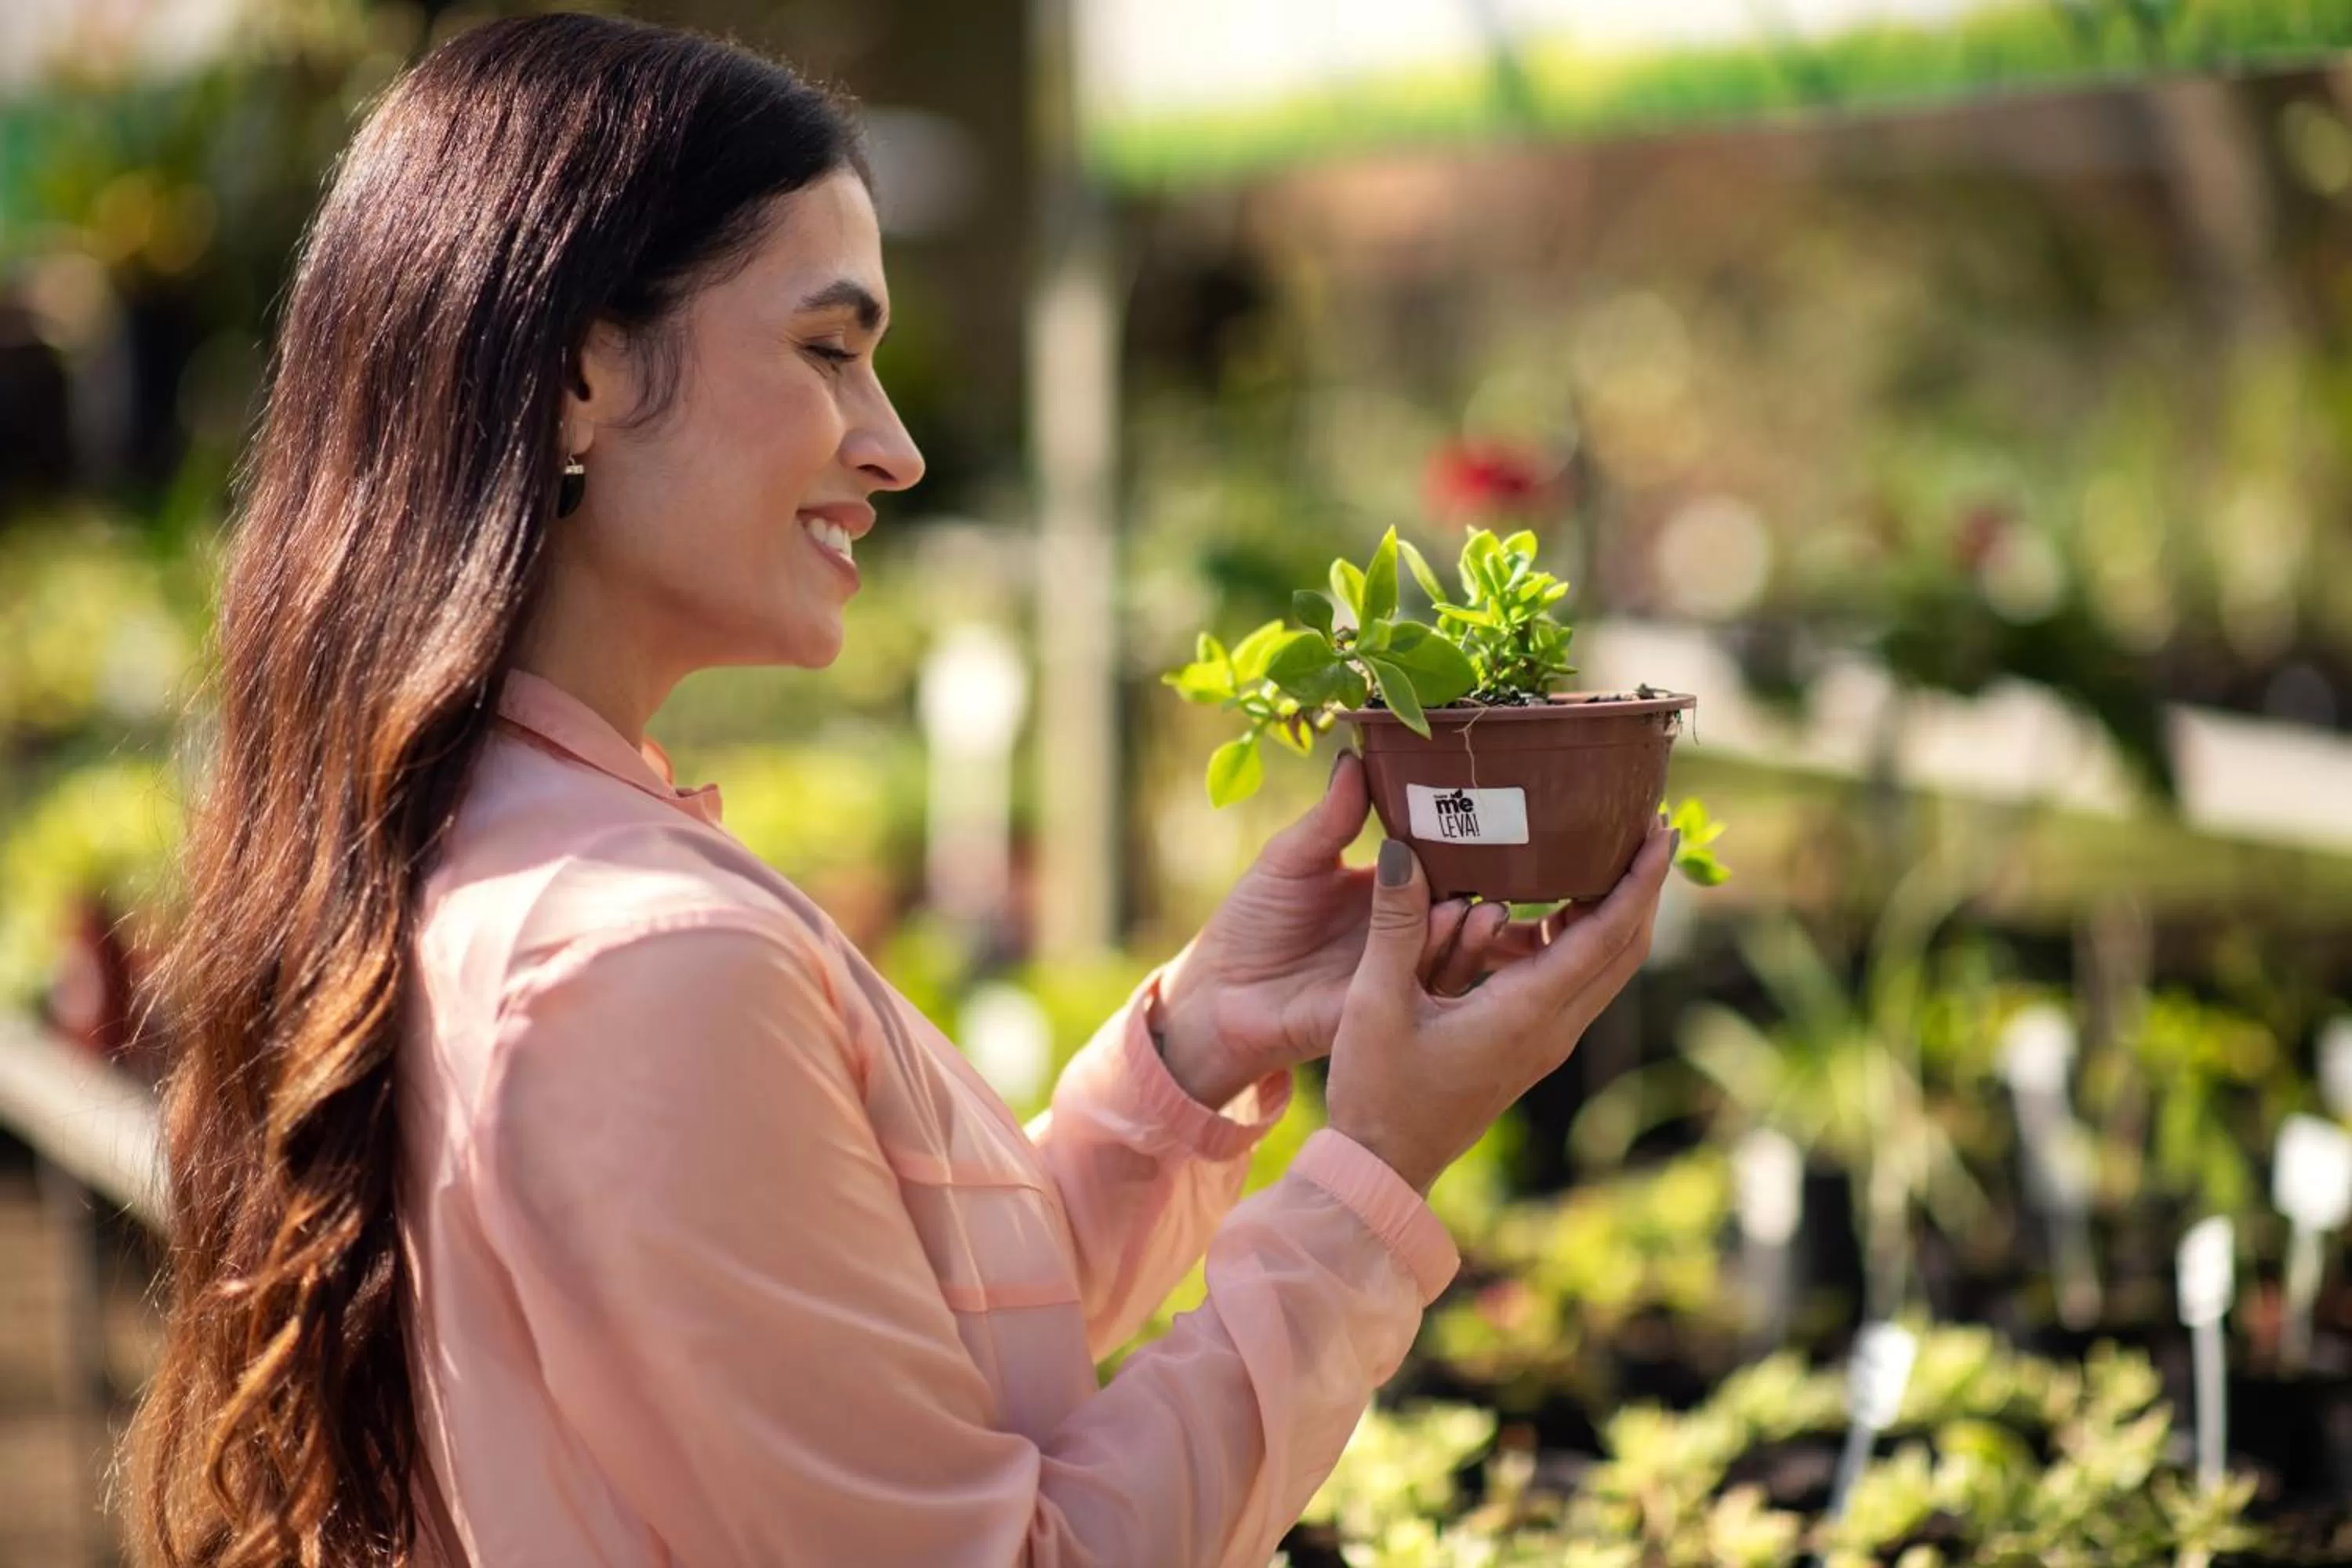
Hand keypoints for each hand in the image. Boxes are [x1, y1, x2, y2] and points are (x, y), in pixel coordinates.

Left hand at [1153, 750, 1579, 1107]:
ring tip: (1492, 904)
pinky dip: (1440, 957)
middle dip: (1487, 888)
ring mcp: (1395, 968)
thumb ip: (1330, 819)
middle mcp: (1400, 928)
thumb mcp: (1292, 860)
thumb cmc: (1251, 921)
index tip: (1501, 814)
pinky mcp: (1381, 1005)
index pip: (1438, 860)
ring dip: (1473, 925)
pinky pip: (1421, 982)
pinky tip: (1451, 931)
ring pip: (1450, 946)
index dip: (1467, 842)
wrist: (1217, 994)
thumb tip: (1356, 756)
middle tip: (1512, 863)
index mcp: (1385, 889)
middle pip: (1457, 904)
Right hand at [1324, 820, 1676, 1194]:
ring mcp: (1545, 1042)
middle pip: (1624, 949)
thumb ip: (1395, 924)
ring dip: (1610, 912)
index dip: (1640, 880)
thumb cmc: (1377, 1090)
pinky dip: (1571, 938)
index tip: (1658, 831)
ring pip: (1601, 967)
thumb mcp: (1375, 1002)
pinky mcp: (1529, 1046)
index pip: (1606, 936)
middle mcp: (1551, 1029)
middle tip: (1645, 828)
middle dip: (1642, 887)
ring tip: (1600, 856)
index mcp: (1526, 1014)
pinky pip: (1570, 983)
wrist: (1383, 1164)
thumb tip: (1405, 849)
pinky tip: (1539, 909)